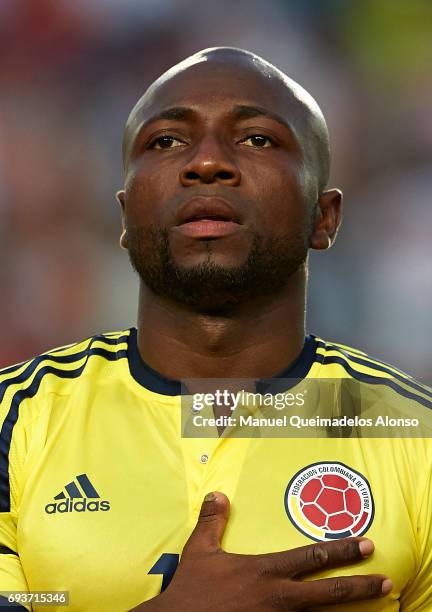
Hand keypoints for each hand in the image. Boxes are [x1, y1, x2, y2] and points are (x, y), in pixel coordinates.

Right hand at [132, 492, 391, 610]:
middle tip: (384, 580)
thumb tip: (217, 494)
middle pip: (327, 593)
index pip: (310, 558)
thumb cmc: (192, 590)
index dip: (340, 551)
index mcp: (264, 572)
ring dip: (346, 610)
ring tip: (372, 603)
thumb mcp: (200, 551)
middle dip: (358, 586)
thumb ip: (212, 522)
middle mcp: (277, 597)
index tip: (366, 545)